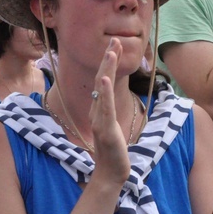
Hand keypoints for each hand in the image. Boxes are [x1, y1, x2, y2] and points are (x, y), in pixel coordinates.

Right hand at [89, 38, 130, 184]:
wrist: (110, 173)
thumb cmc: (113, 151)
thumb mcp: (112, 126)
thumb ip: (109, 111)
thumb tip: (109, 98)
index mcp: (99, 109)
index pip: (104, 81)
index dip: (109, 63)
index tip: (115, 45)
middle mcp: (97, 111)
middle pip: (102, 80)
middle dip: (109, 59)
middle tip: (115, 40)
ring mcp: (100, 119)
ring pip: (104, 90)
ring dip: (107, 69)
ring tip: (111, 51)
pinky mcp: (106, 128)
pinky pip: (105, 107)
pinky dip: (104, 92)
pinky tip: (104, 78)